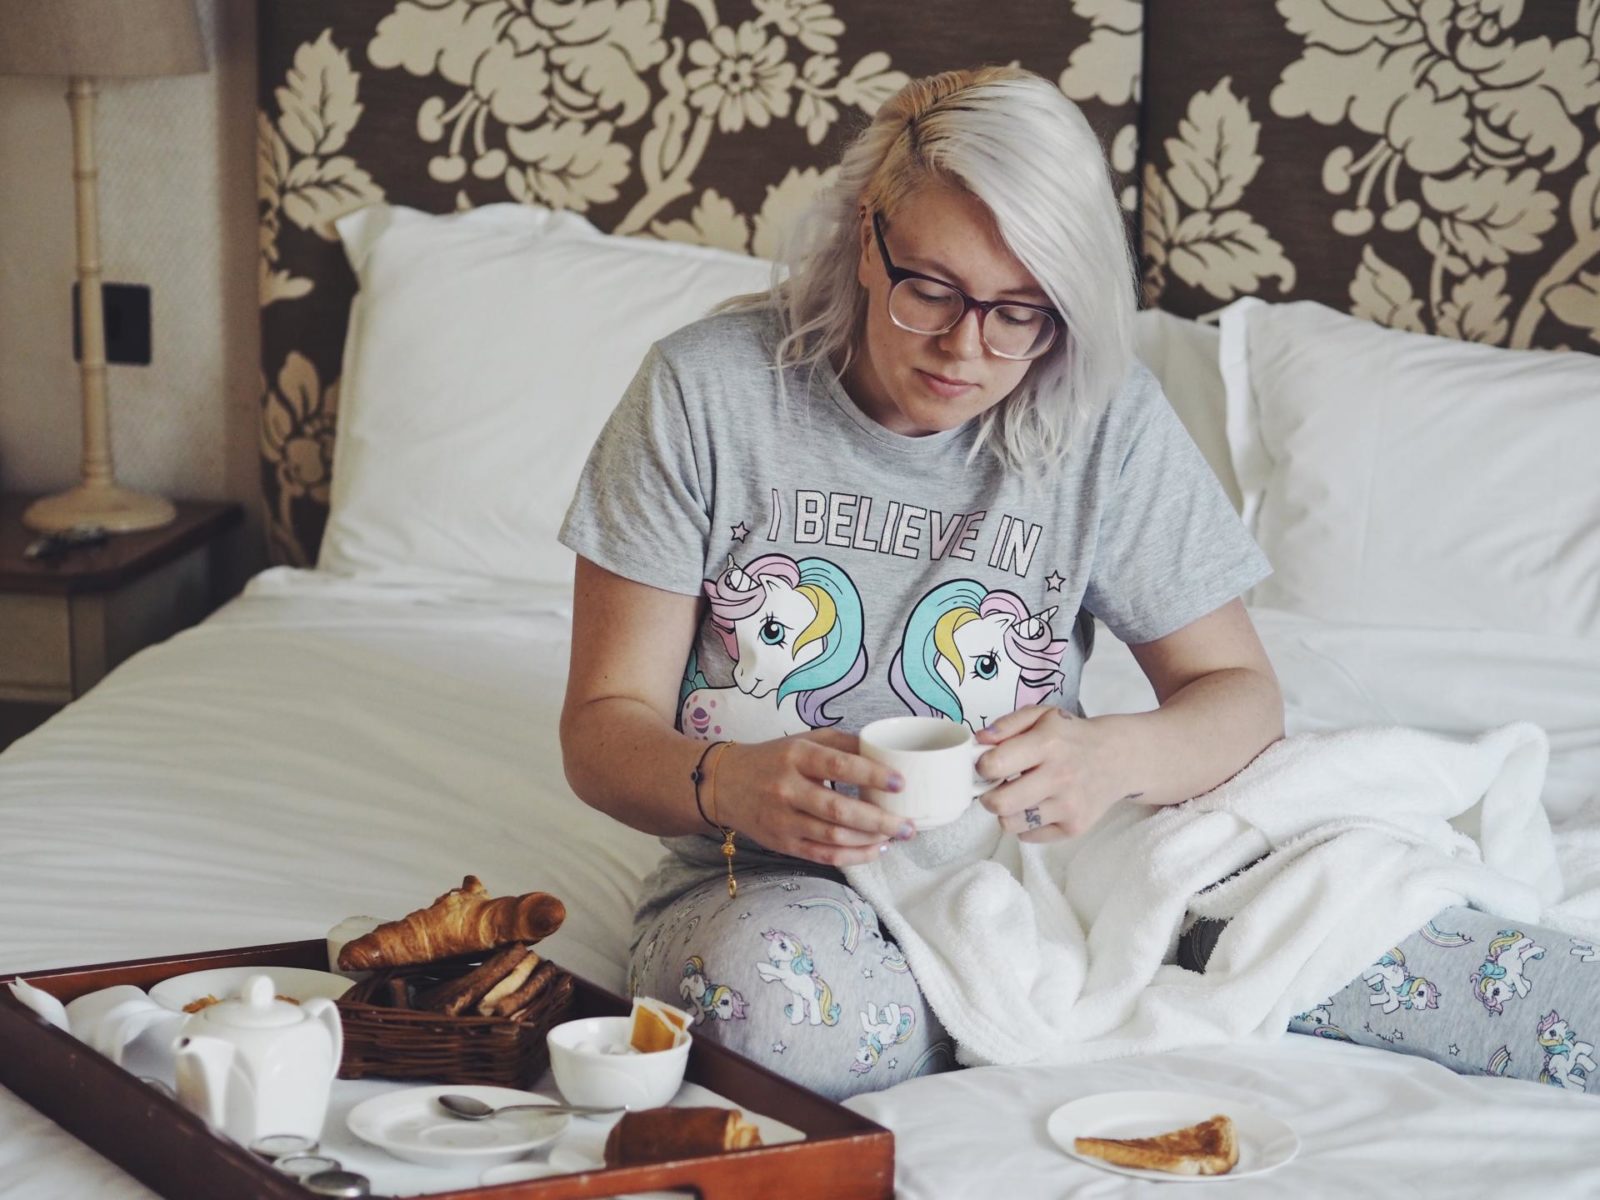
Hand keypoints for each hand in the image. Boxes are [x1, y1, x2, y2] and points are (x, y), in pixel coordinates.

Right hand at [713, 730, 914, 866]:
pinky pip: (822, 855)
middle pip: (839, 810)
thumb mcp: (804, 740)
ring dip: (870, 841)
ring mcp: (783, 820)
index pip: (838, 766)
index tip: (900, 783)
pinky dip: (852, 856)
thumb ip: (842, 744)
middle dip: (880, 821)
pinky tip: (873, 850)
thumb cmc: (773, 759)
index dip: (871, 775)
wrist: (723, 784)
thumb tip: (884, 754)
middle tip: (908, 825)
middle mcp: (787, 789)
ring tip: (895, 837)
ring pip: (833, 837)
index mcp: (796, 756)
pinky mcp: (782, 844)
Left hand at [974, 706, 1132, 841]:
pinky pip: (1029, 836)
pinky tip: (1038, 806)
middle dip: (988, 796)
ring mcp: (1069, 806)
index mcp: (1048, 744)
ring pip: (1011, 824)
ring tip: (1018, 796)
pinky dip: (1026, 824)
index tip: (988, 764)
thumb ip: (1007, 724)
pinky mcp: (1075, 828)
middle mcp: (1060, 777)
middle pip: (999, 804)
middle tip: (996, 787)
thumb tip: (978, 741)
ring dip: (1006, 812)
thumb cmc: (1071, 736)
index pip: (994, 765)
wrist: (1119, 758)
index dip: (982, 765)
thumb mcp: (1042, 716)